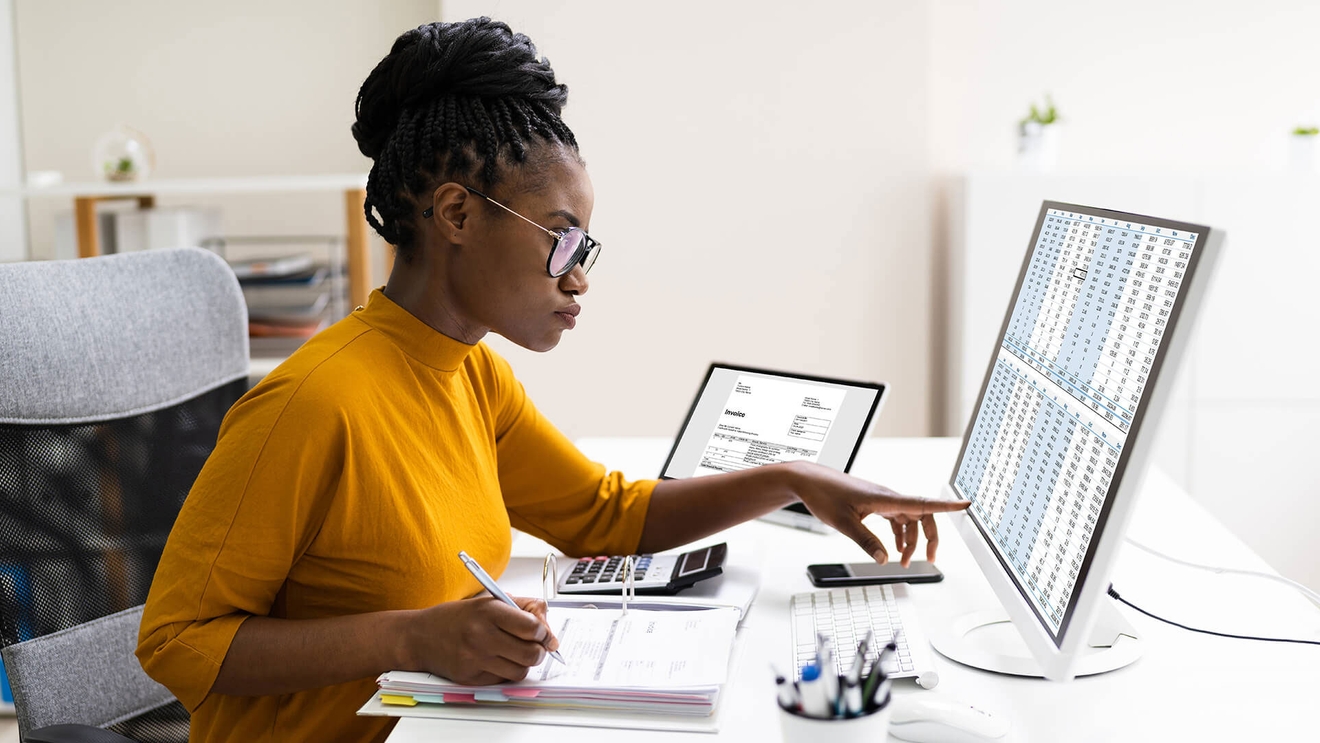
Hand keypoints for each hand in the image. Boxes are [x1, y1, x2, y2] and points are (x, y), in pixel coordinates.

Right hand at [406, 595, 559, 684]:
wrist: (420, 636)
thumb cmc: (457, 617)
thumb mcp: (488, 600)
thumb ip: (522, 607)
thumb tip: (547, 627)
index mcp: (488, 611)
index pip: (532, 627)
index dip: (543, 632)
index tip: (543, 634)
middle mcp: (482, 636)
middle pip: (530, 653)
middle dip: (540, 651)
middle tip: (537, 647)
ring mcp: (475, 659)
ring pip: (520, 671)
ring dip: (524, 664)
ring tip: (516, 654)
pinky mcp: (470, 678)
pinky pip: (502, 681)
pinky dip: (506, 672)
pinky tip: (497, 661)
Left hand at [786, 461, 969, 566]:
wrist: (808, 480)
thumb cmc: (824, 495)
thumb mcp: (843, 523)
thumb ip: (866, 542)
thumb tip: (885, 559)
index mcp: (885, 498)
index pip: (923, 503)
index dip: (947, 506)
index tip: (967, 504)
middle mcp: (888, 497)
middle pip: (922, 515)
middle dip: (929, 537)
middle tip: (930, 560)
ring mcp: (882, 499)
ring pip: (909, 519)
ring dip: (911, 540)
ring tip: (904, 561)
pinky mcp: (875, 502)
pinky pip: (897, 518)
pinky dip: (899, 534)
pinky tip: (894, 548)